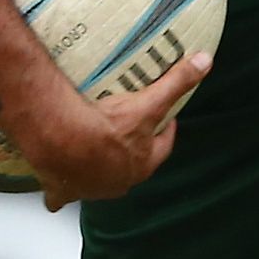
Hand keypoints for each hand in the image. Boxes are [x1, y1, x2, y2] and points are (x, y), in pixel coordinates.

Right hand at [15, 51, 213, 211]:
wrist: (64, 142)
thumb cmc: (106, 127)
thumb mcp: (148, 103)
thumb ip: (177, 82)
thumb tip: (204, 62)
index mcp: (140, 165)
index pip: (160, 149)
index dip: (163, 133)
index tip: (162, 119)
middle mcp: (117, 182)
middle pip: (127, 166)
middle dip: (128, 152)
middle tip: (122, 131)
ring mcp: (89, 189)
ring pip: (95, 182)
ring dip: (95, 170)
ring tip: (89, 150)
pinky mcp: (61, 192)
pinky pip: (59, 196)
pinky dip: (57, 192)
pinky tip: (54, 190)